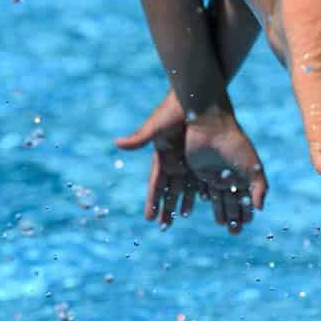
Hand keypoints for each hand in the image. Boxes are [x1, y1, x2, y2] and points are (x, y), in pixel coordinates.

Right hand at [114, 91, 198, 228]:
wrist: (195, 94)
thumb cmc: (173, 109)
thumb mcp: (156, 126)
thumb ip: (139, 138)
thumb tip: (117, 144)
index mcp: (161, 155)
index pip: (156, 184)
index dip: (152, 201)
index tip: (149, 218)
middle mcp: (173, 159)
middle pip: (170, 189)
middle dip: (166, 207)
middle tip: (164, 226)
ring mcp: (188, 157)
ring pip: (186, 185)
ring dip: (184, 200)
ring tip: (182, 216)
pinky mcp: (202, 153)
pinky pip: (201, 175)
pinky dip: (201, 188)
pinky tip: (204, 200)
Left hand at [182, 108, 267, 234]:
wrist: (211, 125)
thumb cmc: (235, 142)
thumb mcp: (252, 166)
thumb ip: (259, 187)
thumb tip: (260, 208)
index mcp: (244, 174)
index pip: (246, 198)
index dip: (247, 212)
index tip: (247, 224)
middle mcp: (230, 176)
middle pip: (232, 201)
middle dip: (235, 217)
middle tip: (235, 233)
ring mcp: (214, 174)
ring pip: (218, 198)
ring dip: (221, 212)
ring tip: (223, 225)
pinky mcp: (199, 171)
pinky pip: (203, 189)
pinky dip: (206, 200)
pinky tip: (206, 207)